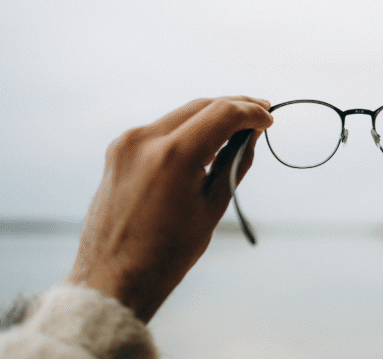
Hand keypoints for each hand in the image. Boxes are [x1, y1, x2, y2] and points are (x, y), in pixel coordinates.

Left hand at [66, 97, 271, 321]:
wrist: (113, 277)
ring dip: (211, 115)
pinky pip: (161, 128)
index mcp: (173, 156)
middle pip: (201, 105)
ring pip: (181, 113)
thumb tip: (251, 136)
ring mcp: (127, 143)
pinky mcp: (118, 150)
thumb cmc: (166, 253)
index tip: (269, 117)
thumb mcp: (212, 207)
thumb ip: (235, 163)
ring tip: (238, 126)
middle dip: (234, 107)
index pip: (223, 113)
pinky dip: (187, 128)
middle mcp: (145, 140)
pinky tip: (206, 138)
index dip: (251, 112)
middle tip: (260, 112)